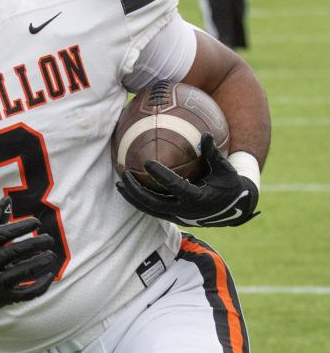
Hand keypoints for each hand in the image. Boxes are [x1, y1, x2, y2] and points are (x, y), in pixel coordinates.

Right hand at [0, 197, 57, 311]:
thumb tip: (7, 199)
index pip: (0, 234)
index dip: (19, 228)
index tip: (36, 222)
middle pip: (12, 253)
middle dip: (33, 245)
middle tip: (49, 239)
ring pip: (20, 272)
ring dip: (38, 263)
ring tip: (51, 255)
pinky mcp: (4, 297)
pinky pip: (25, 293)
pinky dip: (39, 286)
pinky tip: (50, 276)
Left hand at [116, 133, 258, 226]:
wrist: (232, 211)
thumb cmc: (229, 186)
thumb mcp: (226, 171)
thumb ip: (214, 154)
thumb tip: (206, 134)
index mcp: (197, 198)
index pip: (175, 186)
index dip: (161, 175)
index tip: (147, 162)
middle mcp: (184, 210)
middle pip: (154, 202)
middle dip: (137, 189)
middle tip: (124, 173)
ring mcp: (177, 216)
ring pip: (149, 209)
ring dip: (133, 198)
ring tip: (119, 184)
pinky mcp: (172, 218)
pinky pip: (151, 210)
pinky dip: (138, 201)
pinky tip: (127, 190)